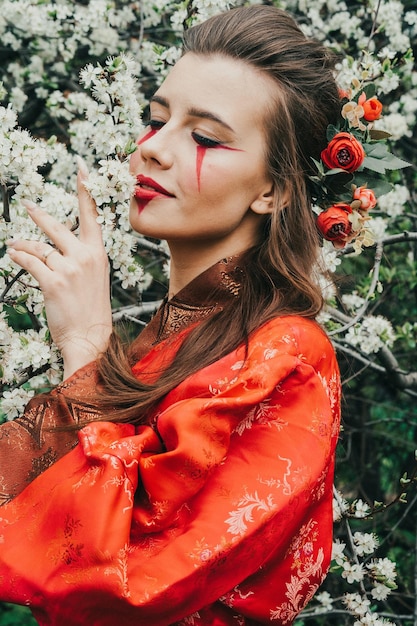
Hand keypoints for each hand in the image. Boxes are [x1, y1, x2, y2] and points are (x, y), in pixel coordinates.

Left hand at [7, 161, 111, 377]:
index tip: (81, 168)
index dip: (85, 190)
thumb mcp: (95, 277)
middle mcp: (85, 256)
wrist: (89, 337)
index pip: (91, 215)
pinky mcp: (53, 282)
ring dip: (22, 245)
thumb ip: (82, 256)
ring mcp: (69, 269)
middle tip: (27, 205)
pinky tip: (12, 256)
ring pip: (38, 246)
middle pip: (56, 226)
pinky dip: (18, 257)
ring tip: (13, 245)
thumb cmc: (91, 309)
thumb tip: (57, 243)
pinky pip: (29, 261)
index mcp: (98, 253)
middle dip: (38, 215)